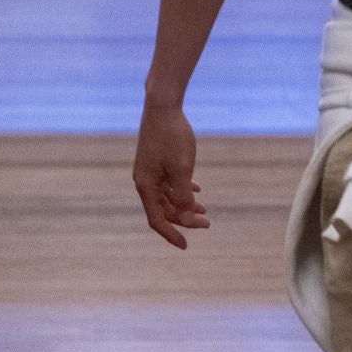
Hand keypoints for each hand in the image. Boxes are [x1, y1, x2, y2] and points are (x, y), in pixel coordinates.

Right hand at [133, 102, 206, 248]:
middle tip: (207, 223)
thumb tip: (185, 219)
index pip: (157, 220)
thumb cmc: (172, 137)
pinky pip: (168, 182)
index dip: (171, 234)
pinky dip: (182, 188)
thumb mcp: (182, 169)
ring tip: (204, 209)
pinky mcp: (156, 159)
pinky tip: (197, 189)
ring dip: (184, 204)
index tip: (186, 246)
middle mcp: (144, 180)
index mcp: (146, 186)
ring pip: (167, 195)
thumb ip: (183, 196)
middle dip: (184, 218)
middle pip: (164, 209)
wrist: (162, 105)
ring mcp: (149, 170)